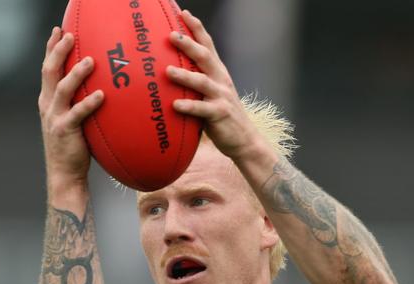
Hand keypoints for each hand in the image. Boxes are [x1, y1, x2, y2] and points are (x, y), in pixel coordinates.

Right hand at [38, 27, 104, 188]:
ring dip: (76, 73)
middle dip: (59, 51)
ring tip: (90, 61)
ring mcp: (54, 118)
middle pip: (50, 72)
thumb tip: (97, 87)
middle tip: (70, 36)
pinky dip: (89, 103)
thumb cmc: (72, 147)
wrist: (64, 174)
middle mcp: (47, 105)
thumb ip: (76, 103)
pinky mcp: (65, 131)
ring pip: (63, 89)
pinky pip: (78, 113)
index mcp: (47, 100)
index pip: (48, 69)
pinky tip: (101, 95)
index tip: (59, 31)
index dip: (51, 48)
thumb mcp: (70, 120)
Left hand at [166, 10, 258, 161]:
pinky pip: (202, 109)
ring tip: (167, 71)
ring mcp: (221, 97)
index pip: (208, 45)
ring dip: (184, 75)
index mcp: (219, 72)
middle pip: (204, 57)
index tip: (183, 13)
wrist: (245, 140)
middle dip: (188, 44)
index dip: (196, 28)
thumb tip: (173, 71)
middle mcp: (221, 80)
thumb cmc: (223, 117)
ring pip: (201, 82)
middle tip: (171, 35)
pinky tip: (175, 106)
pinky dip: (188, 106)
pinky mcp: (219, 114)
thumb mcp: (213, 94)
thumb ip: (198, 82)